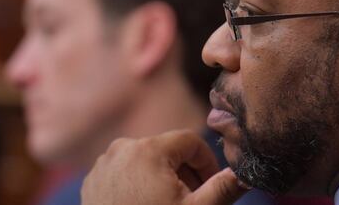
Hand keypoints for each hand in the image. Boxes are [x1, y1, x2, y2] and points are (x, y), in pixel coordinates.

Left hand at [81, 130, 249, 204]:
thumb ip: (223, 188)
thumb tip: (247, 173)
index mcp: (148, 149)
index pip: (190, 141)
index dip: (207, 162)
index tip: (211, 186)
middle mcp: (122, 148)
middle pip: (167, 151)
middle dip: (185, 173)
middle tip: (192, 201)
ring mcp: (103, 165)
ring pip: (146, 161)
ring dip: (163, 178)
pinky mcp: (91, 181)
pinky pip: (124, 172)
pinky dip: (139, 184)